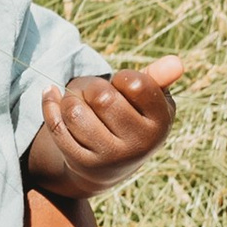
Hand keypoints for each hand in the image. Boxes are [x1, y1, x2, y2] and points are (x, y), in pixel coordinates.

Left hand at [27, 58, 190, 191]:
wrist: (110, 164)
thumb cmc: (132, 118)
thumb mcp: (149, 100)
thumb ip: (157, 78)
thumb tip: (176, 62)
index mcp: (161, 123)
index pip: (135, 84)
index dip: (122, 78)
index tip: (123, 86)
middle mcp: (140, 145)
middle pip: (102, 97)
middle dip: (93, 87)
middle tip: (97, 96)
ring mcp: (110, 157)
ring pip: (75, 112)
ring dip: (70, 98)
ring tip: (79, 102)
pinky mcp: (82, 164)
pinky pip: (56, 126)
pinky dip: (49, 104)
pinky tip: (51, 94)